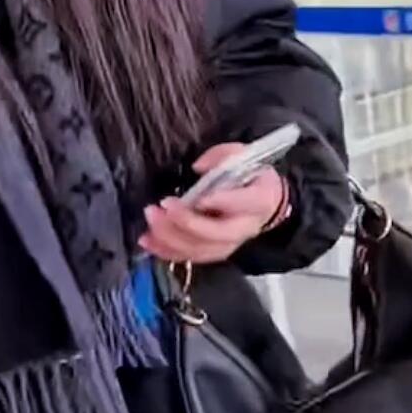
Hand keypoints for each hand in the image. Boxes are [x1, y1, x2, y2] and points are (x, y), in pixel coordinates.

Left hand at [139, 143, 287, 266]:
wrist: (263, 202)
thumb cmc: (249, 175)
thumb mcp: (239, 155)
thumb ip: (220, 156)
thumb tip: (198, 167)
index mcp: (259, 199)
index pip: (243, 204)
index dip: (221, 202)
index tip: (198, 198)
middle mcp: (246, 227)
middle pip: (216, 233)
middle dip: (186, 223)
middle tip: (162, 206)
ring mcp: (229, 244)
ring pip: (200, 249)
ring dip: (171, 239)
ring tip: (150, 220)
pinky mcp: (214, 251)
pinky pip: (190, 257)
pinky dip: (167, 251)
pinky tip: (148, 241)